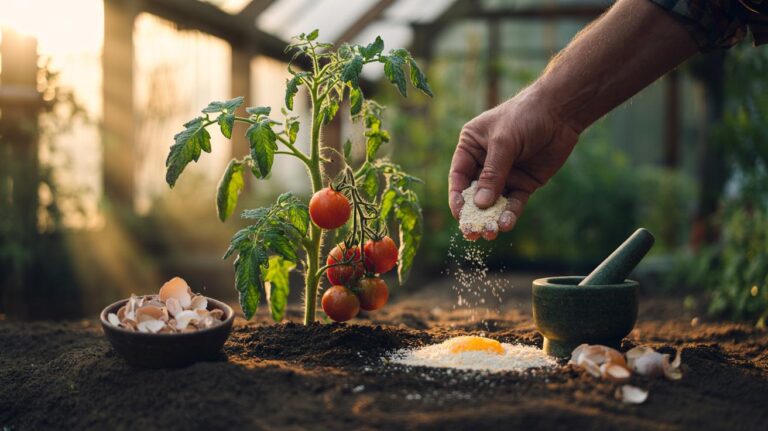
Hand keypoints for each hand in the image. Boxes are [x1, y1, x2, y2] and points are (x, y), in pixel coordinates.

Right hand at [448, 87, 578, 239]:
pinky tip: (507, 224)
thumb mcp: (504, 143)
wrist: (560, 113)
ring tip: (490, 233)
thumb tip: (481, 204)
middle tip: (472, 232)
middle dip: (474, 214)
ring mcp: (505, 175)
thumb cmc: (525, 117)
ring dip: (491, 218)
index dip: (457, 197)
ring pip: (494, 202)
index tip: (459, 215)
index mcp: (471, 148)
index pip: (459, 177)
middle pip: (475, 194)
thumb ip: (493, 174)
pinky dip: (510, 214)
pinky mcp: (524, 183)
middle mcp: (484, 163)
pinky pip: (514, 202)